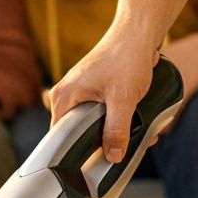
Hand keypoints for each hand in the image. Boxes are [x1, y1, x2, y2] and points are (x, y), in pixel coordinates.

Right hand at [48, 32, 158, 162]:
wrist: (138, 33)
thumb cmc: (127, 57)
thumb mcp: (124, 99)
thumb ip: (117, 129)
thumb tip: (113, 156)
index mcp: (65, 96)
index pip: (59, 137)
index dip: (76, 153)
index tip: (94, 164)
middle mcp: (67, 94)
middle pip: (77, 132)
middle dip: (101, 142)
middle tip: (124, 149)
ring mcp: (79, 90)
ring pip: (91, 122)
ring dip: (113, 131)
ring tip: (136, 133)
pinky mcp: (93, 88)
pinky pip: (99, 111)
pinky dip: (116, 119)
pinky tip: (135, 122)